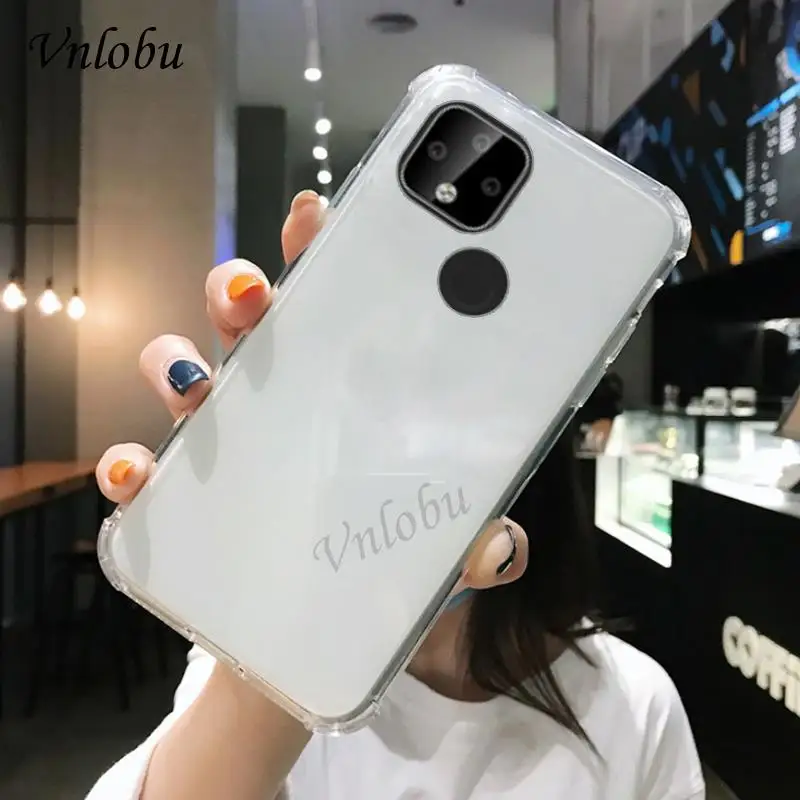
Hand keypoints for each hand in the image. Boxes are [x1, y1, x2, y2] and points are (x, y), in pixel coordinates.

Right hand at [95, 189, 529, 607]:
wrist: (309, 638)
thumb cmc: (371, 565)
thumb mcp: (431, 548)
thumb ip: (471, 542)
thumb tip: (499, 548)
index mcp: (336, 387)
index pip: (326, 299)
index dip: (313, 249)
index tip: (313, 215)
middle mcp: (272, 399)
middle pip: (245, 317)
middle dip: (238, 289)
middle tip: (252, 295)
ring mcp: (221, 443)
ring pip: (179, 371)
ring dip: (175, 363)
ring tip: (195, 385)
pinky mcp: (179, 498)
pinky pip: (141, 469)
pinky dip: (131, 465)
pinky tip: (140, 476)